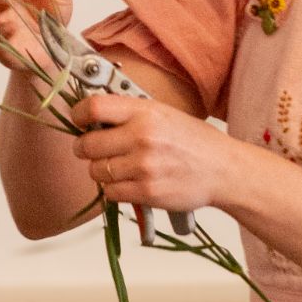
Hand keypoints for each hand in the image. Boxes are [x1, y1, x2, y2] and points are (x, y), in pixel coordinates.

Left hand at [71, 89, 222, 219]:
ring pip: (95, 171)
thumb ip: (128, 113)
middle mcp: (142, 136)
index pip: (94, 108)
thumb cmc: (193, 141)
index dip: (78, 115)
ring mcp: (144, 166)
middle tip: (94, 149)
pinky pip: (110, 193)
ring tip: (119, 167)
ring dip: (101, 171)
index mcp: (145, 111)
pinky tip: (129, 182)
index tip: (79, 120)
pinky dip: (114, 190)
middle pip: (86, 144)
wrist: (223, 169)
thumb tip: (90, 115)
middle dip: (85, 148)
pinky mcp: (147, 191)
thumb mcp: (163, 113)